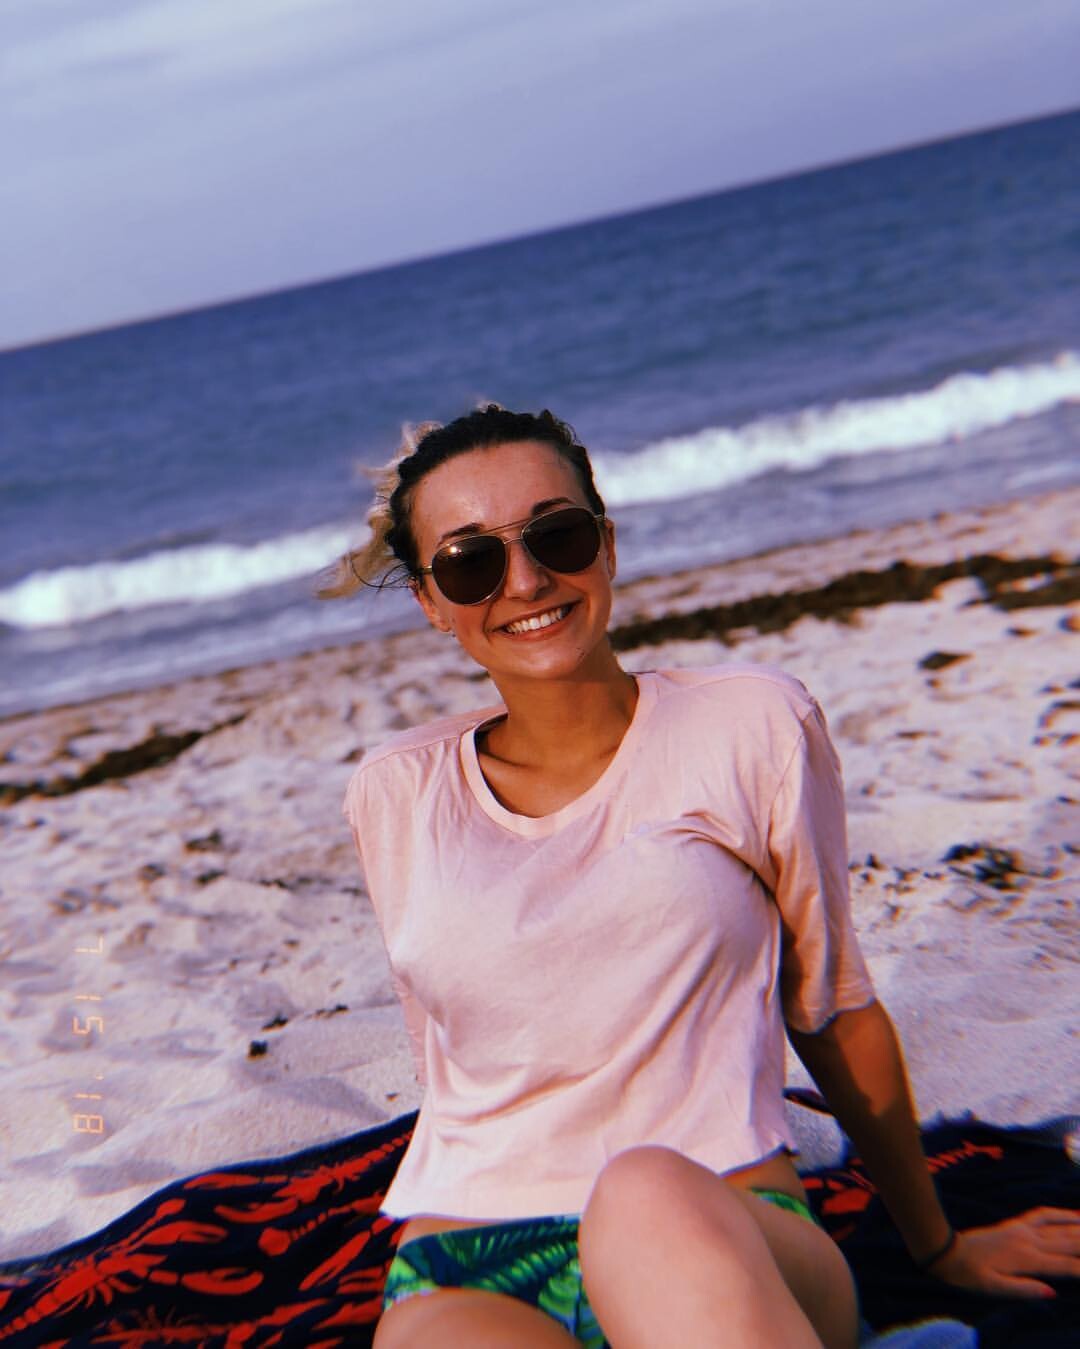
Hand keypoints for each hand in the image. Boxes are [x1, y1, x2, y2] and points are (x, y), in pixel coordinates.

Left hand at [928, 1207, 1079, 1297]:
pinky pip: (1044, 1214)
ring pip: (1062, 1226)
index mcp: (1027, 1259)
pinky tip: (1075, 1214)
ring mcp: (1024, 1229)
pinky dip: (1062, 1213)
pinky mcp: (1017, 1223)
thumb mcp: (994, 1289)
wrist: (949, 1251)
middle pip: (1071, 1242)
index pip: (1067, 1266)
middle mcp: (1030, 1241)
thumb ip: (1024, 1290)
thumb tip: (1053, 1293)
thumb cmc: (972, 1276)